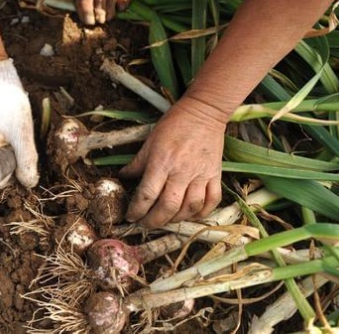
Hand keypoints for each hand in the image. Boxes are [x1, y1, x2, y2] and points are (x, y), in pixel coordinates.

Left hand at [120, 97, 226, 227]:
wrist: (204, 113)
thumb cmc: (173, 125)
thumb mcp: (149, 142)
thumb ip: (137, 163)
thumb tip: (123, 178)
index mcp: (161, 163)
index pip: (147, 195)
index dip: (136, 210)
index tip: (130, 216)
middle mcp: (181, 172)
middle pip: (168, 207)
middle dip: (153, 221)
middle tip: (144, 224)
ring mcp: (201, 175)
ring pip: (189, 208)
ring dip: (175, 220)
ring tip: (165, 220)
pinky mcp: (215, 175)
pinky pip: (212, 201)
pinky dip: (202, 213)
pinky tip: (190, 215)